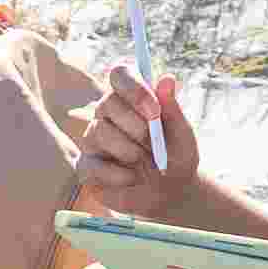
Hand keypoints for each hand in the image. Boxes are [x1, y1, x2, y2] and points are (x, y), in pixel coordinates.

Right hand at [69, 72, 256, 235]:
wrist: (170, 194)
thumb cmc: (175, 157)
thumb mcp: (182, 135)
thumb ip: (172, 108)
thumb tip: (167, 78)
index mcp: (131, 97)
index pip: (120, 74)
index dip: (134, 89)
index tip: (155, 110)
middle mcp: (107, 113)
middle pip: (107, 103)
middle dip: (135, 126)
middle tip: (153, 143)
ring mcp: (93, 138)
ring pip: (99, 132)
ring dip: (128, 150)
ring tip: (143, 162)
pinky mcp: (86, 166)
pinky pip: (92, 164)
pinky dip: (118, 175)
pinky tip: (131, 179)